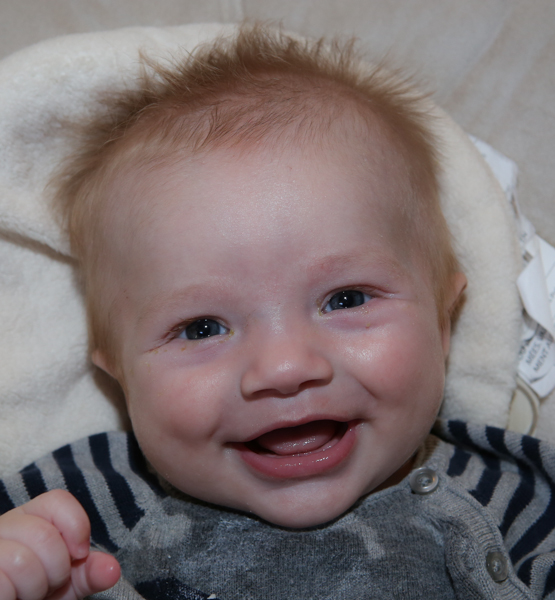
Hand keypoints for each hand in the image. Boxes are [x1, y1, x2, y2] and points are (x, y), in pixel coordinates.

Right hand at [0, 489, 119, 599]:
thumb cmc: (35, 594)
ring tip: (28, 594)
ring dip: (34, 587)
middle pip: (44, 534)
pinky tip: (11, 598)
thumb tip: (112, 569)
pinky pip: (2, 584)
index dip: (76, 526)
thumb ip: (89, 572)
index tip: (79, 555)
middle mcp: (3, 527)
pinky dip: (13, 597)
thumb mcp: (67, 583)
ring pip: (21, 560)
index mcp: (28, 518)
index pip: (57, 500)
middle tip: (48, 584)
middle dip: (57, 568)